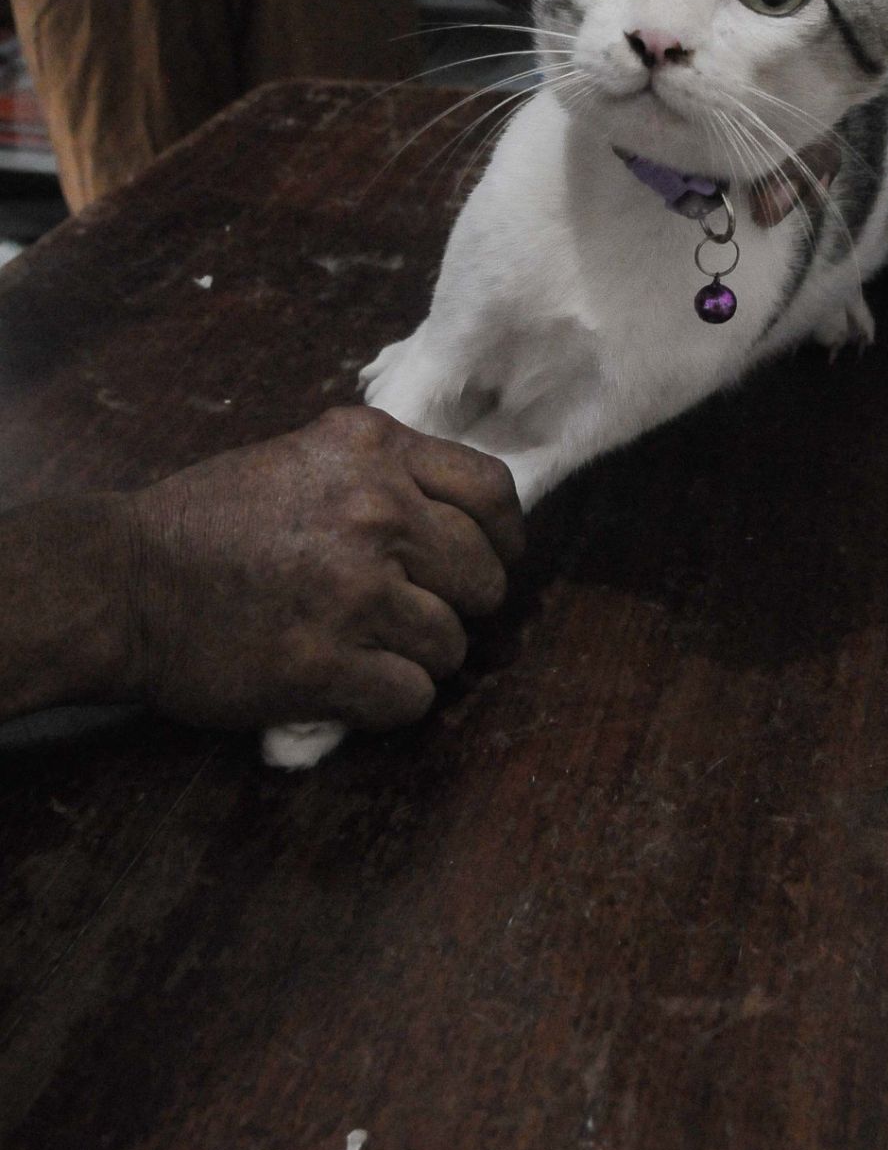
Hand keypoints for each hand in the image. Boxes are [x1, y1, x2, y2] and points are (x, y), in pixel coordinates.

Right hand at [118, 407, 523, 732]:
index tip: (493, 558)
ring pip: (451, 644)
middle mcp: (378, 512)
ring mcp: (356, 591)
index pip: (493, 490)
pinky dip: (389, 701)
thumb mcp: (302, 456)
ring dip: (419, 657)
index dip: (503, 536)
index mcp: (372, 449)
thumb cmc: (204, 520)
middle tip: (417, 615)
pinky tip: (350, 685)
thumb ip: (380, 474)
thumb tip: (460, 515)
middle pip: (484, 576)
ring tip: (369, 649)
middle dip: (459, 604)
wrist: (122, 580)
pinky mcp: (329, 664)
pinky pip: (411, 697)